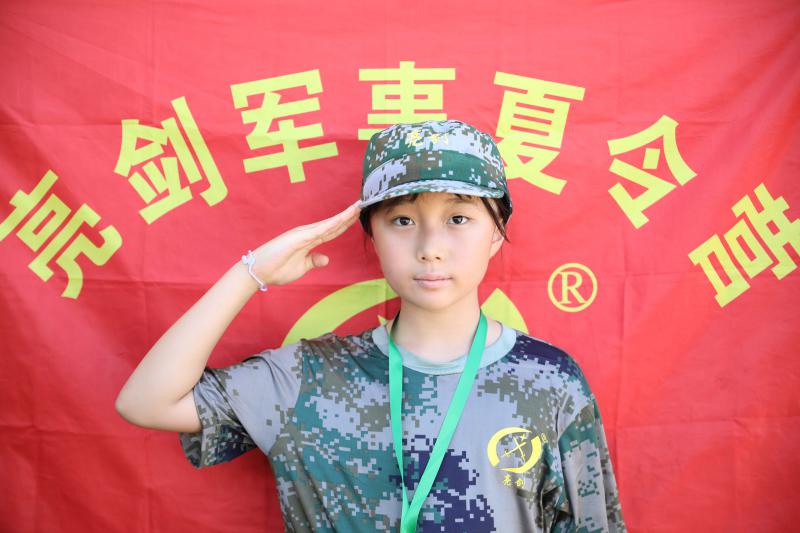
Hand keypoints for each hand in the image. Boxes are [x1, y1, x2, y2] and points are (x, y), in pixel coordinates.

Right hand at [246, 200, 361, 285]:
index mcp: (310, 240)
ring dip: (344, 215)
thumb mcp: (302, 267)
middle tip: (363, 204)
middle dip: (349, 215)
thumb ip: (313, 261)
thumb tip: (326, 259)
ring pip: (330, 223)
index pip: (332, 230)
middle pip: (334, 224)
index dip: (345, 223)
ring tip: (358, 206)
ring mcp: (304, 234)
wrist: (259, 271)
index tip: (358, 215)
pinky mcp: (300, 237)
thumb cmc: (277, 269)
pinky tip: (344, 217)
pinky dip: (334, 223)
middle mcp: (308, 233)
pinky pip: (321, 229)